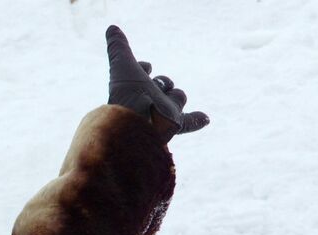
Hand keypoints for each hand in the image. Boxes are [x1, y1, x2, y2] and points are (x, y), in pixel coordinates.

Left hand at [106, 25, 208, 140]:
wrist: (136, 121)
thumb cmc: (127, 94)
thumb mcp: (122, 64)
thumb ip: (119, 47)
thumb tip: (112, 28)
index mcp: (133, 88)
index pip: (142, 72)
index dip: (143, 67)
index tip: (146, 67)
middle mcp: (148, 101)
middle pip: (163, 84)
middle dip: (162, 82)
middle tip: (155, 86)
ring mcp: (161, 112)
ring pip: (178, 97)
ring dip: (175, 96)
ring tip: (162, 101)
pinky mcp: (174, 123)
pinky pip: (188, 122)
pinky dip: (196, 120)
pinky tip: (205, 118)